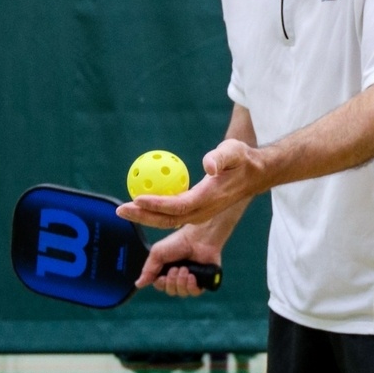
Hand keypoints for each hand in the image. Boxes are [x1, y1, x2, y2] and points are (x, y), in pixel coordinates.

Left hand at [117, 139, 261, 228]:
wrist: (253, 176)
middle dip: (143, 217)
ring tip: (123, 210)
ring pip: (168, 221)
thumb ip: (220, 157)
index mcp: (209, 197)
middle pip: (168, 220)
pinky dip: (153, 212)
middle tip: (120, 209)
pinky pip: (171, 215)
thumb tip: (208, 165)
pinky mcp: (195, 212)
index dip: (157, 205)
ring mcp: (199, 214)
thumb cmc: (241, 159)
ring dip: (144, 217)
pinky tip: (138, 203)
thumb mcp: (234, 151)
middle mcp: (203, 211)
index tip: (138, 199)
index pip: (179, 205)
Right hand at [138, 228, 222, 295]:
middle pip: (170, 291)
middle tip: (175, 268)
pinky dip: (191, 286)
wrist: (198, 238)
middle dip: (171, 281)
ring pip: (182, 293)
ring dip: (181, 282)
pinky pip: (194, 293)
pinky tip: (192, 276)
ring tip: (185, 269)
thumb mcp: (157, 253)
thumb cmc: (177, 242)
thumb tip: (138, 284)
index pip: (160, 286)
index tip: (162, 275)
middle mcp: (178, 276)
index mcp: (166, 270)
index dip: (161, 283)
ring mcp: (191, 279)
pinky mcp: (203, 281)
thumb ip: (148, 270)